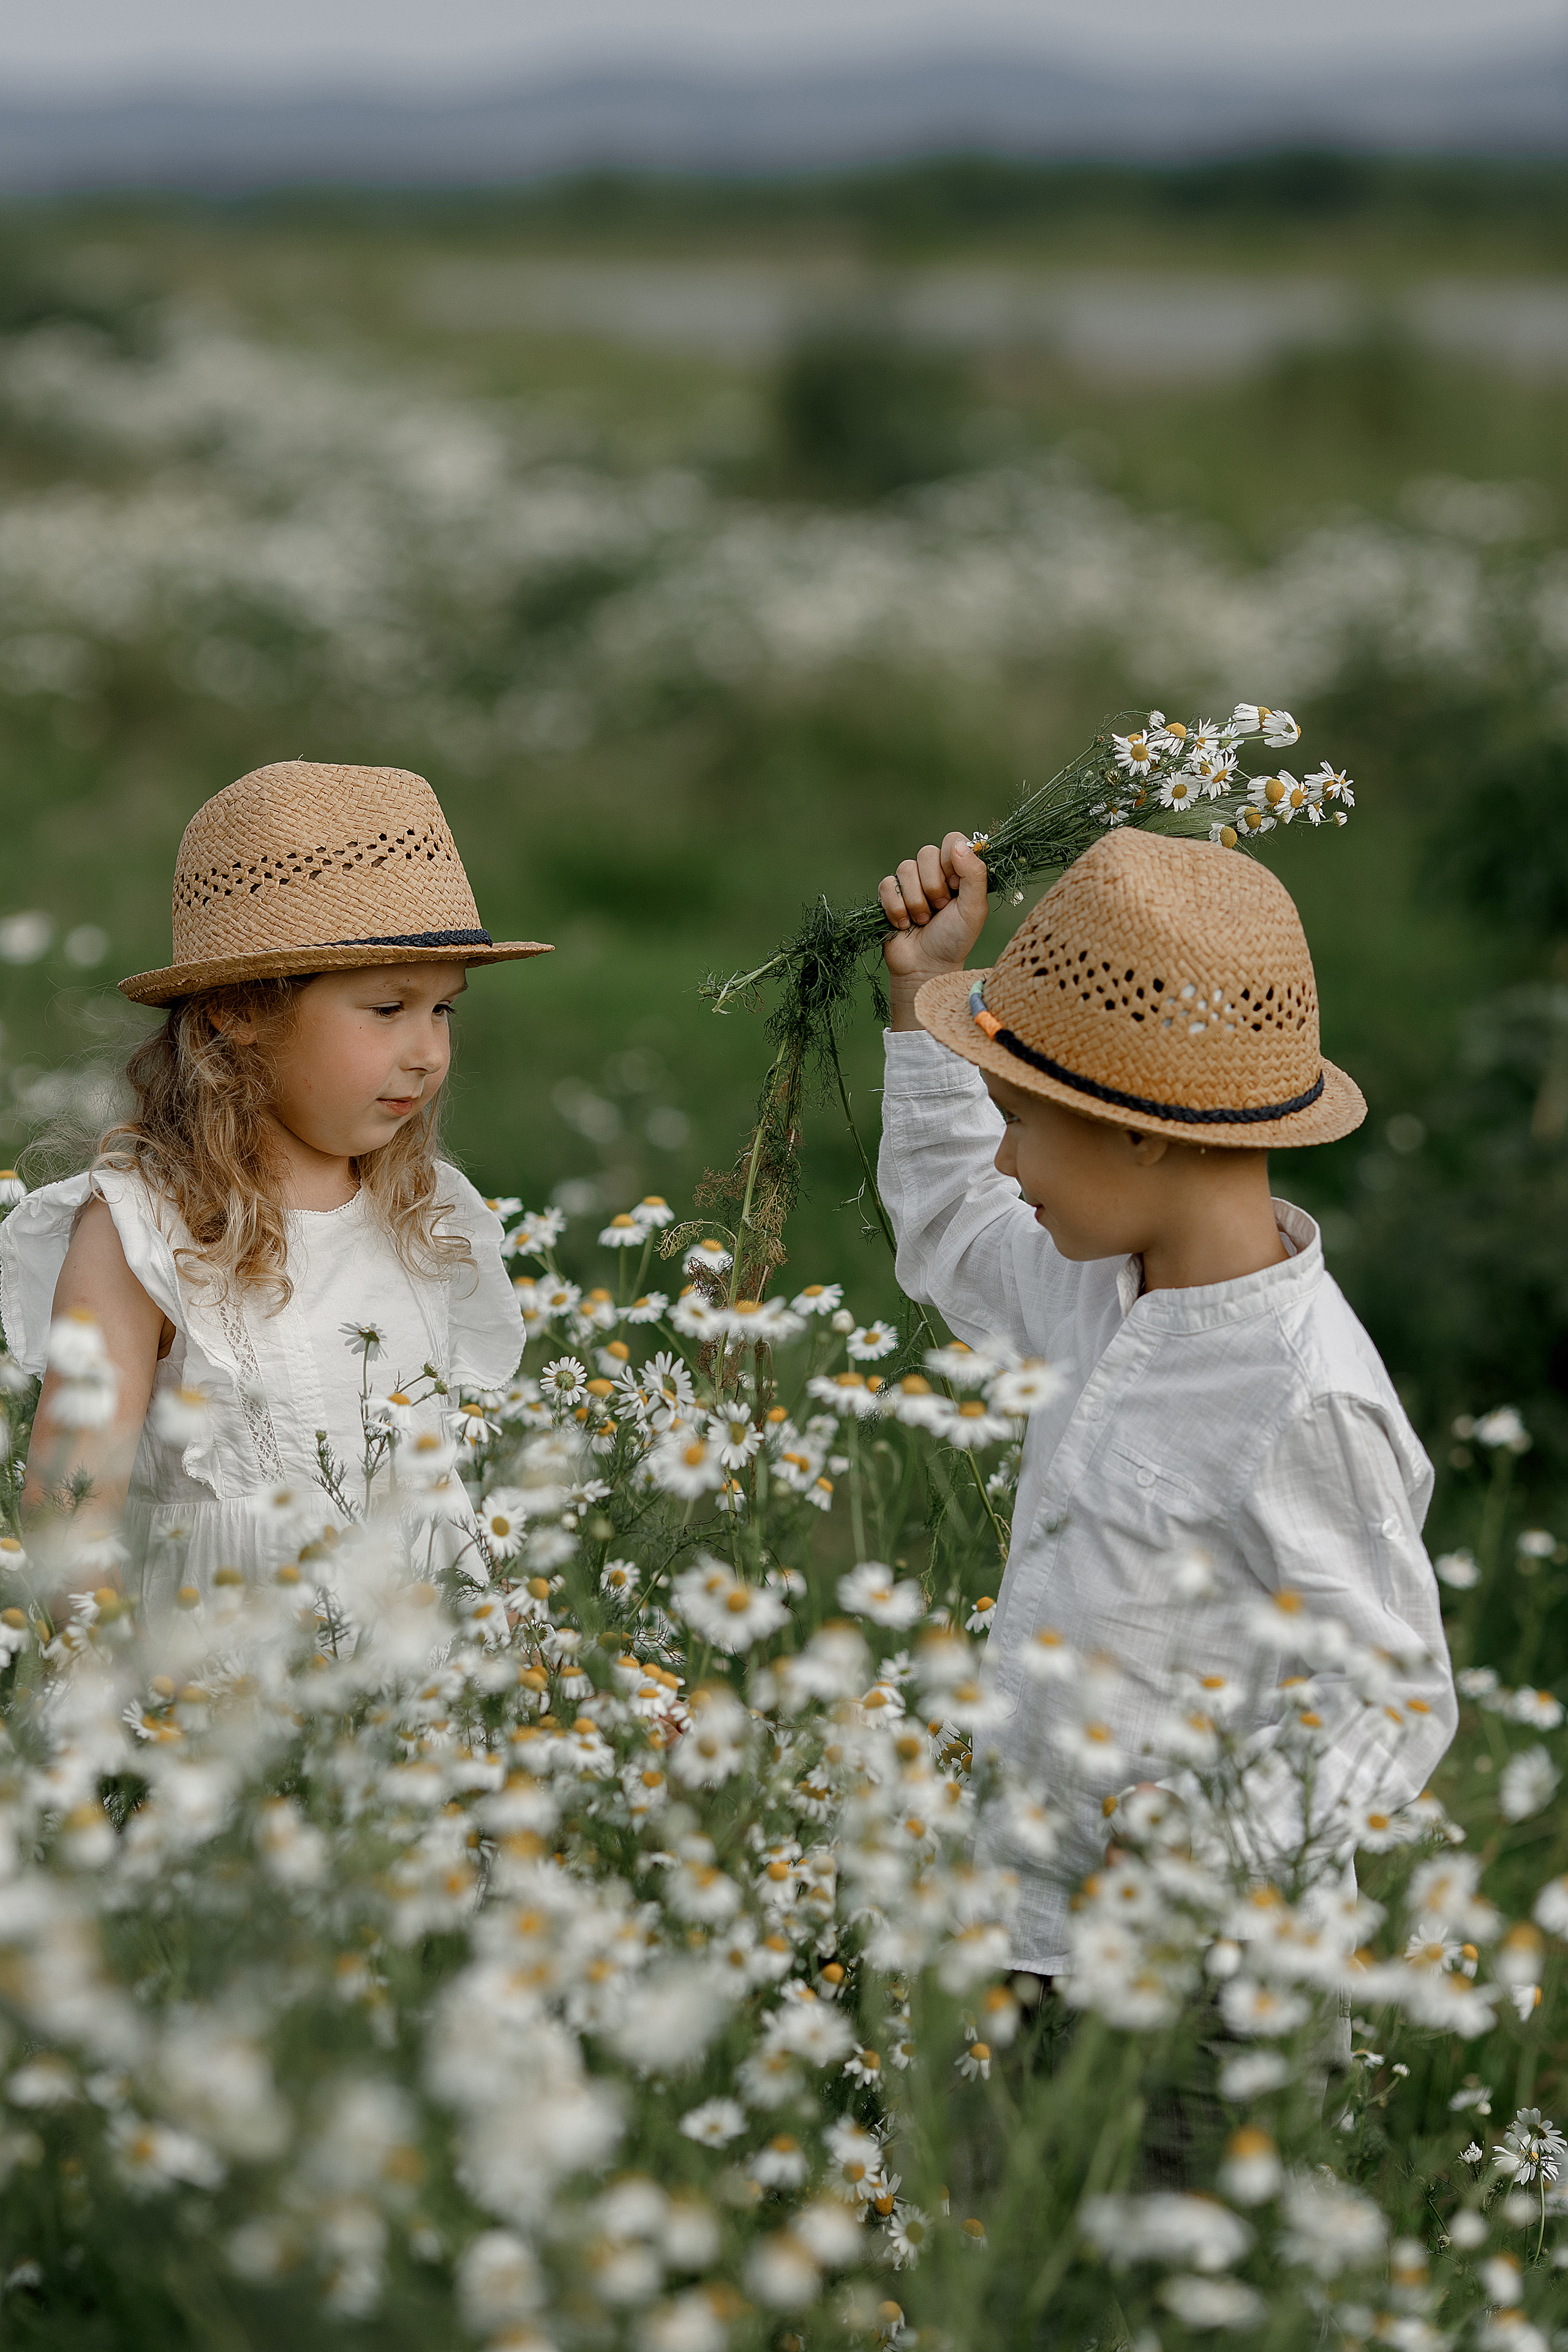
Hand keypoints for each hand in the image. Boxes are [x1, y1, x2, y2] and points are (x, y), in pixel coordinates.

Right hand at [878, 832, 988, 1029]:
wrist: (926, 967)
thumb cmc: (954, 940)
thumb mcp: (974, 909)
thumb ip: (974, 875)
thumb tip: (959, 845)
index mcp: (958, 872)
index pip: (953, 840)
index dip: (952, 859)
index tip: (955, 885)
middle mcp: (934, 873)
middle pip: (926, 852)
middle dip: (933, 885)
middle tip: (940, 908)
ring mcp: (910, 883)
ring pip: (905, 868)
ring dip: (916, 901)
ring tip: (923, 920)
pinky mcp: (889, 896)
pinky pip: (887, 885)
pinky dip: (897, 908)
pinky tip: (904, 924)